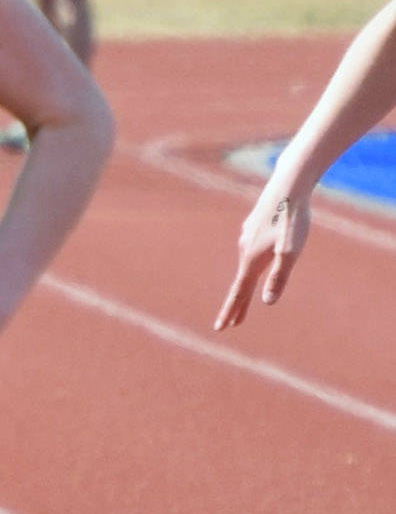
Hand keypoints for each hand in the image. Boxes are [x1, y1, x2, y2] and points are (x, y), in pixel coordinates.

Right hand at [214, 181, 310, 329]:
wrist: (288, 184)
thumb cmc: (293, 218)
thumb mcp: (290, 251)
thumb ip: (279, 277)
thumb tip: (267, 301)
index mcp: (252, 260)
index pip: (239, 293)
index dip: (231, 312)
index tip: (220, 328)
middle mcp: (245, 250)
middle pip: (241, 284)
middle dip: (237, 305)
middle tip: (230, 324)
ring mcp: (247, 237)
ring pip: (248, 266)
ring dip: (247, 284)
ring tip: (248, 297)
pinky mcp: (253, 227)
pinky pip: (253, 250)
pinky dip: (253, 263)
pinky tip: (262, 255)